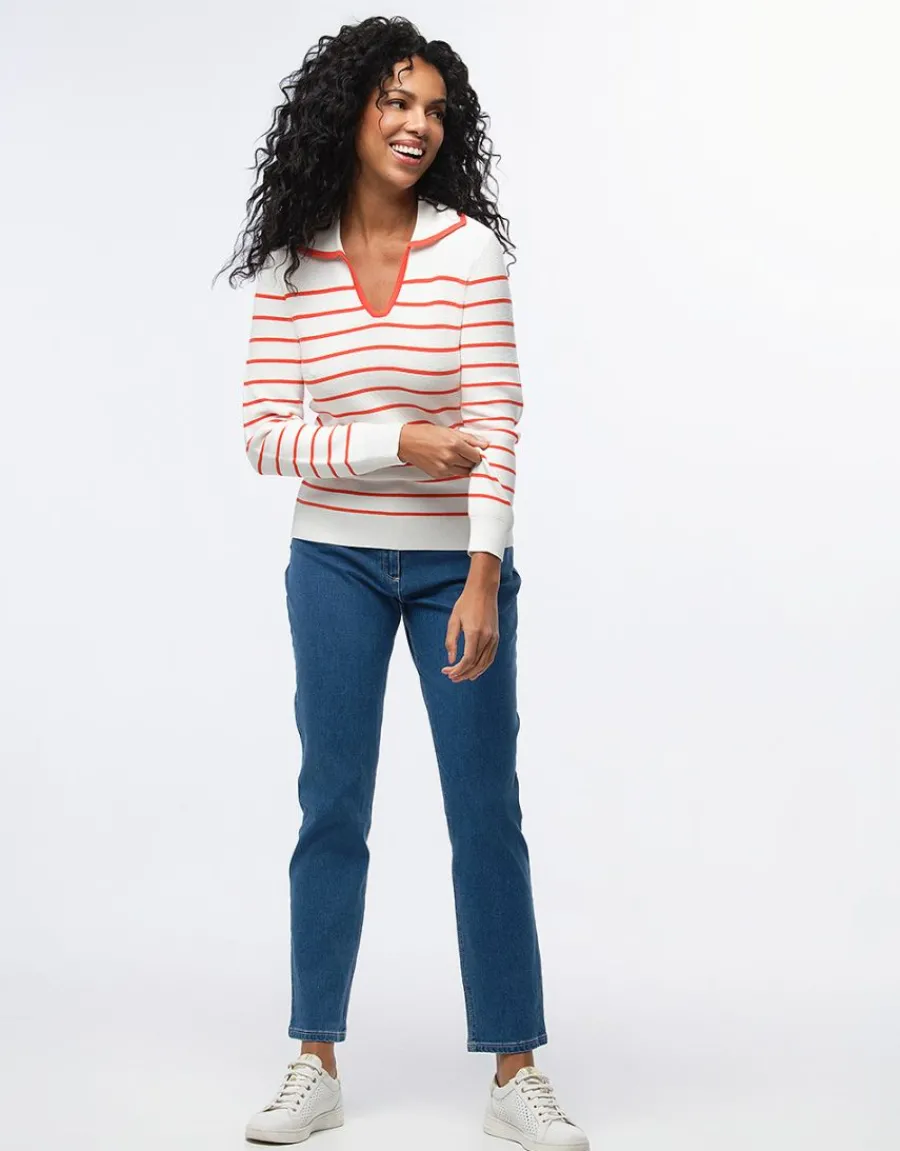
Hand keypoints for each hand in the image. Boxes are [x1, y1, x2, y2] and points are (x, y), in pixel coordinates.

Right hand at [398, 423, 489, 477]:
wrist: (407, 442)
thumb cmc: (426, 434)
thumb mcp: (449, 431)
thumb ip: (469, 438)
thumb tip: (484, 444)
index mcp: (454, 444)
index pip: (476, 455)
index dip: (478, 453)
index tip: (475, 451)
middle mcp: (450, 457)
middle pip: (472, 464)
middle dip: (471, 459)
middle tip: (465, 453)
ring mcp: (444, 467)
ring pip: (464, 472)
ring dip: (464, 466)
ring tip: (456, 457)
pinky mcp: (438, 474)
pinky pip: (454, 474)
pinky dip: (454, 469)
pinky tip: (448, 461)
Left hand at [442, 563, 500, 682]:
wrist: (483, 590)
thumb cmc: (465, 603)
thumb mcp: (453, 620)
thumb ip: (451, 641)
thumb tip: (450, 660)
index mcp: (474, 633)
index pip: (467, 660)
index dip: (457, 669)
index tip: (447, 672)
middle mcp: (486, 637)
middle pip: (476, 664)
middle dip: (463, 674)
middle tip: (451, 677)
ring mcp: (493, 638)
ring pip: (485, 663)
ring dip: (473, 673)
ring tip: (461, 677)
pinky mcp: (496, 637)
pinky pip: (490, 657)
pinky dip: (483, 667)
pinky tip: (475, 671)